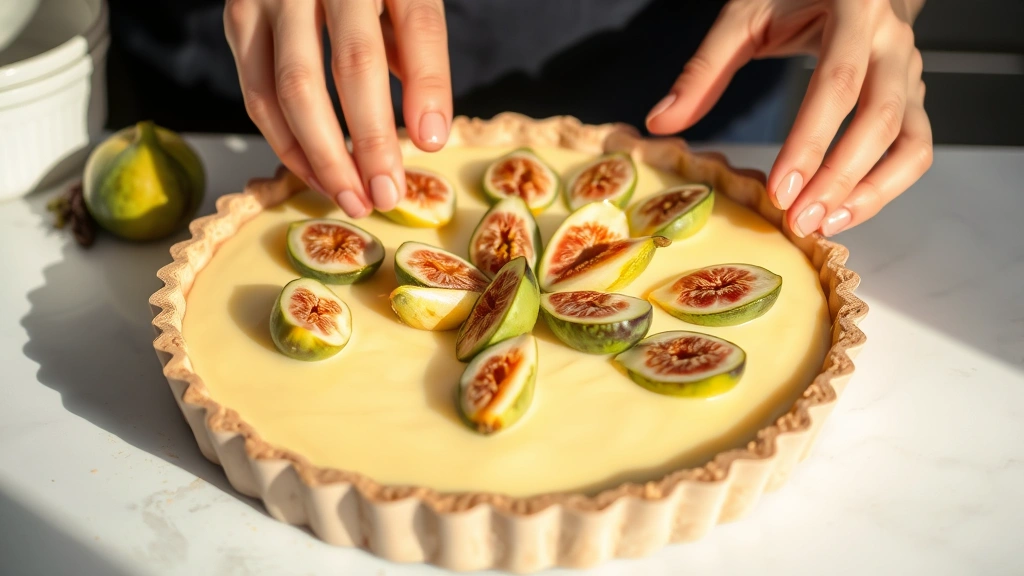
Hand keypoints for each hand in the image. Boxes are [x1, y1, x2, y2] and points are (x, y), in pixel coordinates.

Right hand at [224, 0, 451, 216]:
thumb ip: (415, 51)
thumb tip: (425, 133)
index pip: (418, 24)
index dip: (427, 86)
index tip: (433, 143)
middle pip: (354, 61)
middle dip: (373, 139)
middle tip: (388, 194)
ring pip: (294, 89)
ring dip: (325, 157)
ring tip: (354, 199)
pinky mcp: (239, 17)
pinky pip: (258, 94)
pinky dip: (288, 145)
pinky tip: (318, 175)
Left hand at [646, 0, 932, 236]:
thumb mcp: (745, 16)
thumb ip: (704, 70)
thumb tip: (661, 121)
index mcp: (854, 9)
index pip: (836, 84)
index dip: (809, 143)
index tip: (780, 190)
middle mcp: (892, 40)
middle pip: (881, 118)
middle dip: (839, 178)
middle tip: (799, 220)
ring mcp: (910, 71)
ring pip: (910, 141)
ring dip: (870, 192)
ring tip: (824, 225)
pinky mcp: (914, 96)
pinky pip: (914, 148)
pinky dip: (885, 187)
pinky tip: (843, 212)